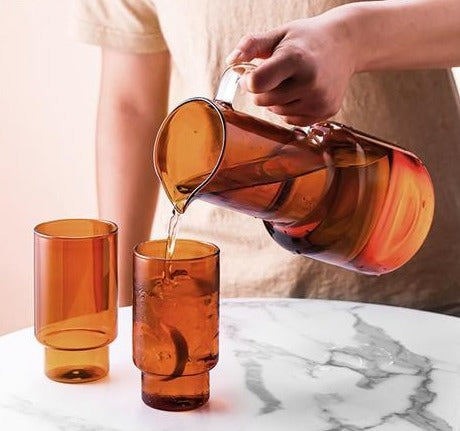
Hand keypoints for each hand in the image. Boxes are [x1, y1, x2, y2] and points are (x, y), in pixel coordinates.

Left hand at [226, 9, 357, 125]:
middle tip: (273, 76)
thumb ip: (252, 45)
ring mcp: (319, 99)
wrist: (346, 44)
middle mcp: (310, 82)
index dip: (247, 81)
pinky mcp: (326, 111)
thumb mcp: (279, 34)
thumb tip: (232, 61)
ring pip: (278, 112)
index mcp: (295, 59)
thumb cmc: (307, 39)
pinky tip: (300, 93)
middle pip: (265, 101)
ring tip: (290, 82)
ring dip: (276, 101)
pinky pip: (293, 120)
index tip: (250, 74)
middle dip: (262, 90)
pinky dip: (290, 110)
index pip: (257, 83)